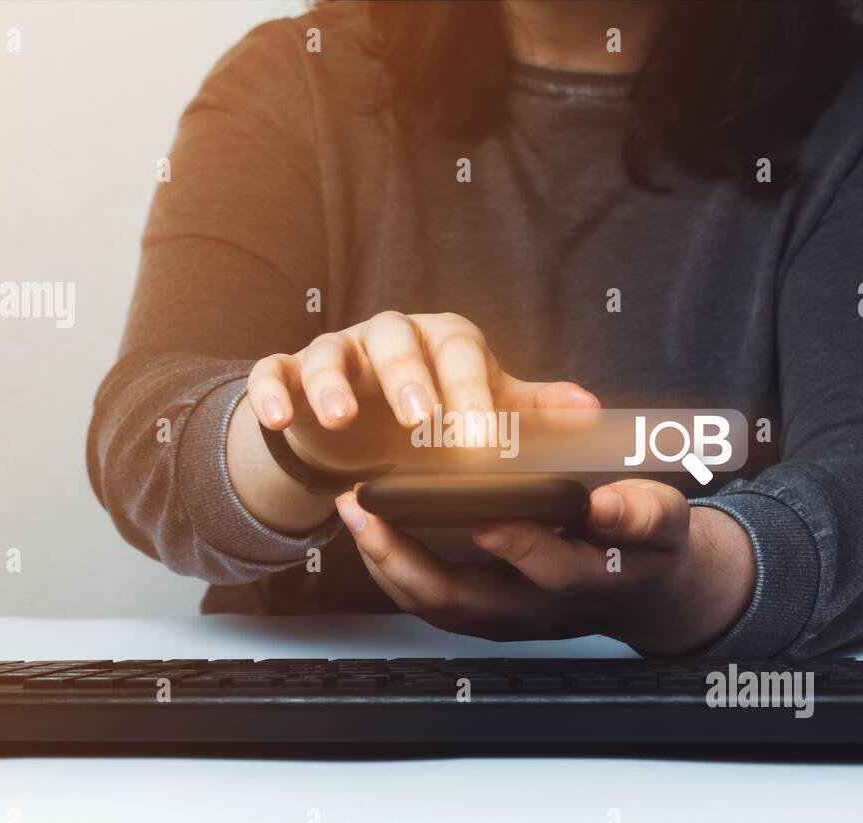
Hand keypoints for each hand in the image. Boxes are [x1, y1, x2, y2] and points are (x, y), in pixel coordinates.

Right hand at [244, 311, 598, 472]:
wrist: (360, 427)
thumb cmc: (433, 413)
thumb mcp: (484, 412)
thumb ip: (532, 412)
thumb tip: (591, 411)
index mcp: (442, 342)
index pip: (461, 355)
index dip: (471, 395)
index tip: (482, 442)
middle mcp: (388, 339)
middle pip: (397, 344)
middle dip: (409, 380)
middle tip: (421, 422)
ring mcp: (336, 354)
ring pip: (331, 353)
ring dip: (334, 384)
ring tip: (340, 419)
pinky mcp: (290, 374)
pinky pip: (275, 372)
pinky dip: (270, 392)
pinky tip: (275, 418)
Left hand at [335, 478, 756, 654]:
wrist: (643, 593)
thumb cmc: (648, 547)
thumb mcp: (665, 522)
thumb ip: (640, 513)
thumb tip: (605, 505)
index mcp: (589, 581)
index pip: (550, 570)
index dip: (518, 545)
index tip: (482, 515)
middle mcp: (538, 611)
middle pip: (464, 600)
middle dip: (406, 556)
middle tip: (367, 508)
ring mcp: (506, 619)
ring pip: (435, 604)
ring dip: (387, 561)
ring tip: (355, 512)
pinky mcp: (484, 615)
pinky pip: (428, 601)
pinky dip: (392, 568)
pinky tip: (370, 531)